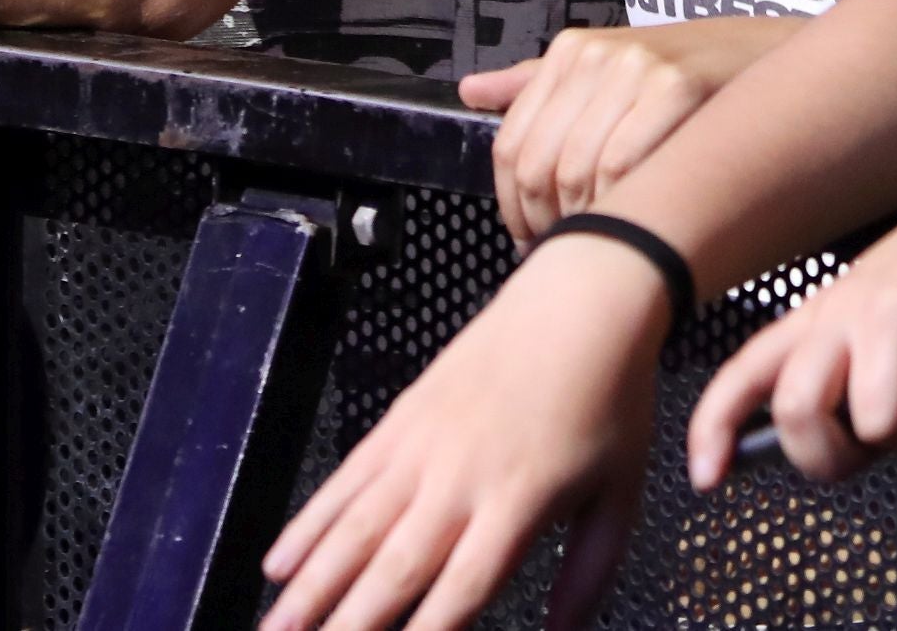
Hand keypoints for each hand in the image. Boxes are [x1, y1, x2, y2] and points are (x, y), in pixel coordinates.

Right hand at [260, 231, 668, 630]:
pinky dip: (309, 522)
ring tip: (274, 630)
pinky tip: (278, 563)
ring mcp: (422, 446)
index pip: (462, 589)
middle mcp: (460, 479)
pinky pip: (346, 479)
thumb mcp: (622, 492)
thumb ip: (591, 573)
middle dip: (348, 623)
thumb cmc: (610, 399)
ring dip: (311, 585)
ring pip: (355, 528)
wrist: (582, 300)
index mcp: (518, 503)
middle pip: (394, 568)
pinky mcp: (401, 419)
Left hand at [458, 19, 772, 239]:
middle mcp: (597, 54)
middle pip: (539, 165)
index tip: (531, 239)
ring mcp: (636, 67)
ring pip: (578, 171)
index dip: (513, 208)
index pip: (510, 145)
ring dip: (587, 221)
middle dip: (548, 222)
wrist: (769, 55)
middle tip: (572, 247)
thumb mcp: (609, 70)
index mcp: (570, 51)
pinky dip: (623, 205)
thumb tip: (470, 92)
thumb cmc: (687, 74)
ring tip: (606, 239)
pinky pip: (625, 166)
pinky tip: (636, 220)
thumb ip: (538, 85)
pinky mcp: (678, 86)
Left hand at [683, 150, 896, 486]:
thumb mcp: (886, 314)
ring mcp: (894, 307)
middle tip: (881, 448)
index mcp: (825, 314)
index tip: (705, 477)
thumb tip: (837, 447)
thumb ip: (853, 369)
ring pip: (880, 422)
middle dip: (835, 457)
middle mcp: (848, 309)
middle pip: (796, 411)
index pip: (748, 370)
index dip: (715, 426)